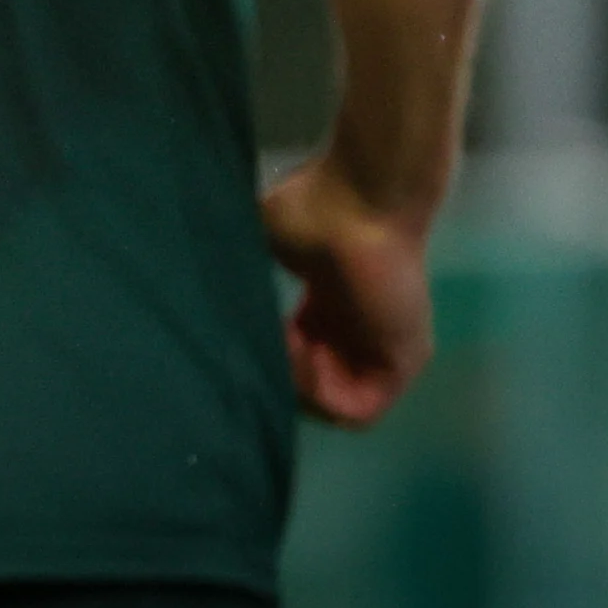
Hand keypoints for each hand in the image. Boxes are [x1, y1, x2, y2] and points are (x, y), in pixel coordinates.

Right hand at [260, 159, 434, 427]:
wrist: (362, 195)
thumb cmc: (315, 206)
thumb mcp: (264, 239)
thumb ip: (246, 275)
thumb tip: (207, 294)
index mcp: (328, 307)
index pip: (299, 357)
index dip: (268, 353)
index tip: (248, 330)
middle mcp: (356, 332)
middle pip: (314, 386)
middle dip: (280, 374)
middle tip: (265, 341)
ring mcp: (381, 350)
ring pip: (331, 405)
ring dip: (297, 386)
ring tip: (284, 346)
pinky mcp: (400, 364)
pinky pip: (357, 411)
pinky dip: (321, 395)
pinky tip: (303, 356)